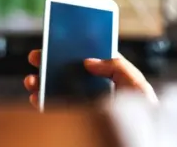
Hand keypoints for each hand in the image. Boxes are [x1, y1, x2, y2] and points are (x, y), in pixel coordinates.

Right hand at [23, 50, 157, 107]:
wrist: (138, 141)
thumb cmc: (144, 116)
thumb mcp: (136, 84)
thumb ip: (117, 66)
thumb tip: (88, 61)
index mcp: (108, 79)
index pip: (87, 59)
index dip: (70, 48)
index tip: (55, 40)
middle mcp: (92, 91)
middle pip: (66, 72)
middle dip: (49, 63)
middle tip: (36, 57)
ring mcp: (81, 105)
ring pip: (55, 89)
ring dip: (40, 82)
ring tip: (31, 80)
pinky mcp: (74, 119)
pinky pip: (53, 109)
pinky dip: (41, 102)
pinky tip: (36, 97)